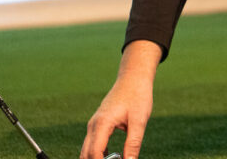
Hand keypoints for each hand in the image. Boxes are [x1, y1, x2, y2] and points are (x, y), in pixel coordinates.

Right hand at [80, 40, 161, 158]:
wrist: (134, 76)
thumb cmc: (138, 95)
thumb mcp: (139, 120)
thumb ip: (133, 144)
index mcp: (102, 124)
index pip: (94, 153)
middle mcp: (93, 125)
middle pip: (86, 154)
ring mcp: (94, 124)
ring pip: (87, 150)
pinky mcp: (98, 124)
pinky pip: (93, 144)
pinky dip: (98, 154)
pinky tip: (112, 157)